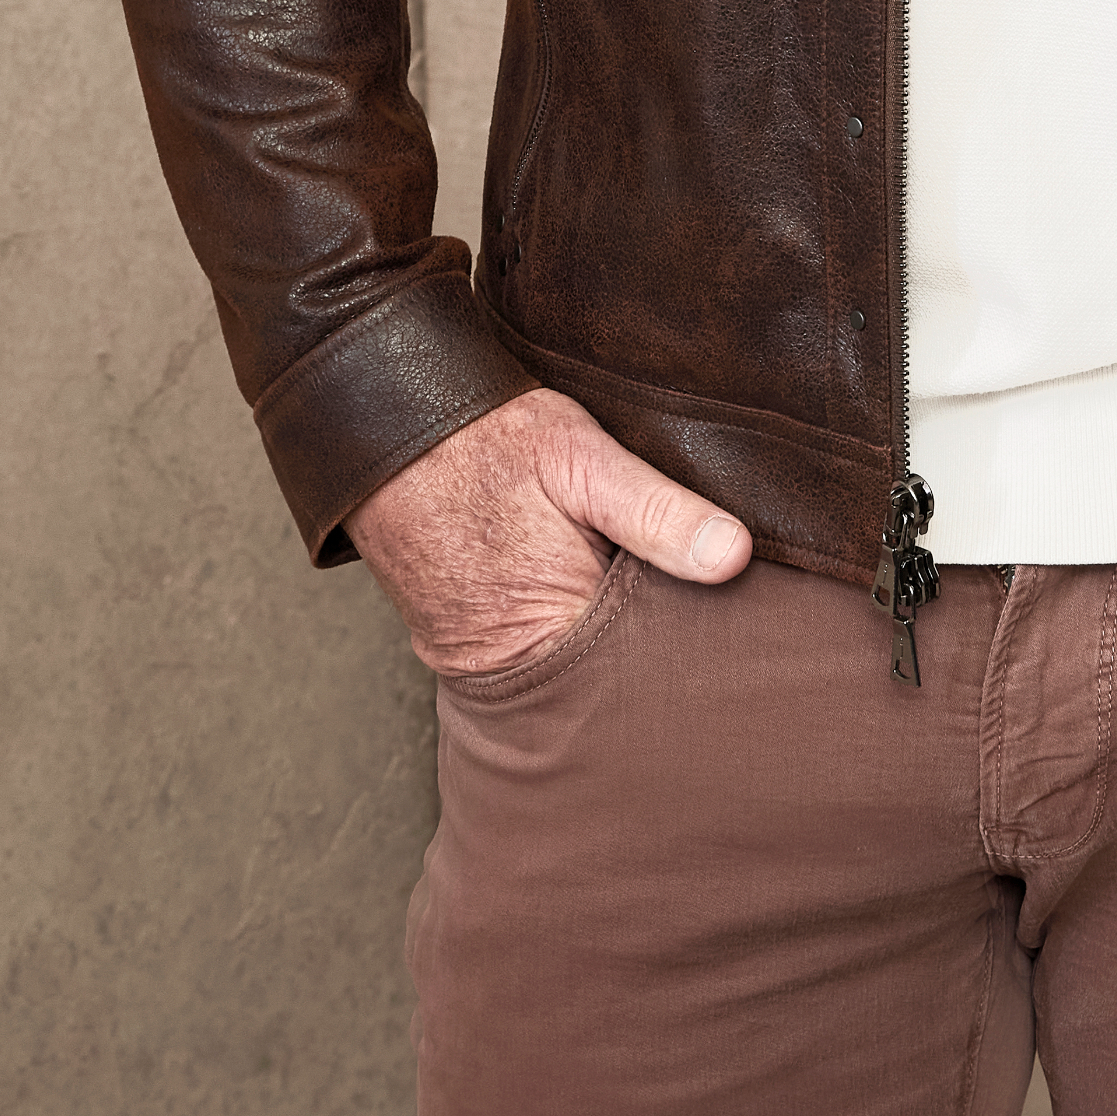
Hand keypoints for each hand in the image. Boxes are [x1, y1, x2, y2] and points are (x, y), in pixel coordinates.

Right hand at [347, 386, 751, 675]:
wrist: (380, 428)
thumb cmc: (485, 440)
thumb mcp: (581, 458)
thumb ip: (655, 510)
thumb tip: (735, 557)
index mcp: (550, 635)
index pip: (645, 675)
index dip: (690, 647)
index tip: (730, 624)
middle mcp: (511, 672)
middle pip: (608, 687)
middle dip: (650, 656)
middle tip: (702, 616)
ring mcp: (477, 667)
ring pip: (571, 672)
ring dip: (606, 643)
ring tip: (646, 599)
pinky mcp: (460, 648)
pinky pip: (532, 655)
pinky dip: (562, 633)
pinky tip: (588, 593)